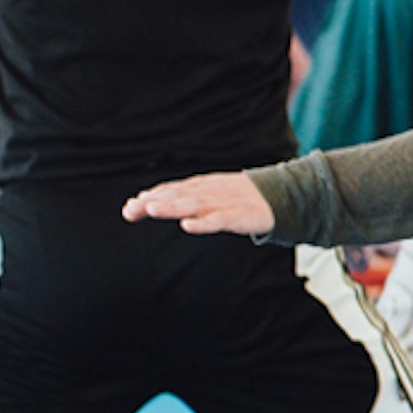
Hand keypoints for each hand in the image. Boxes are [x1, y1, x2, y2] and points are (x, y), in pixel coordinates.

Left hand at [122, 174, 273, 236]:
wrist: (282, 196)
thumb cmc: (239, 198)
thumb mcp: (208, 195)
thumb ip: (178, 198)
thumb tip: (143, 202)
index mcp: (201, 187)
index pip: (171, 189)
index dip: (151, 197)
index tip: (130, 207)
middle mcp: (209, 192)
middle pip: (177, 195)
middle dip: (154, 201)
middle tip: (132, 209)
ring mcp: (224, 203)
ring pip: (194, 204)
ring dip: (172, 206)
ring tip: (152, 209)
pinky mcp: (240, 216)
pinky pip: (219, 219)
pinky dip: (203, 222)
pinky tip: (188, 225)